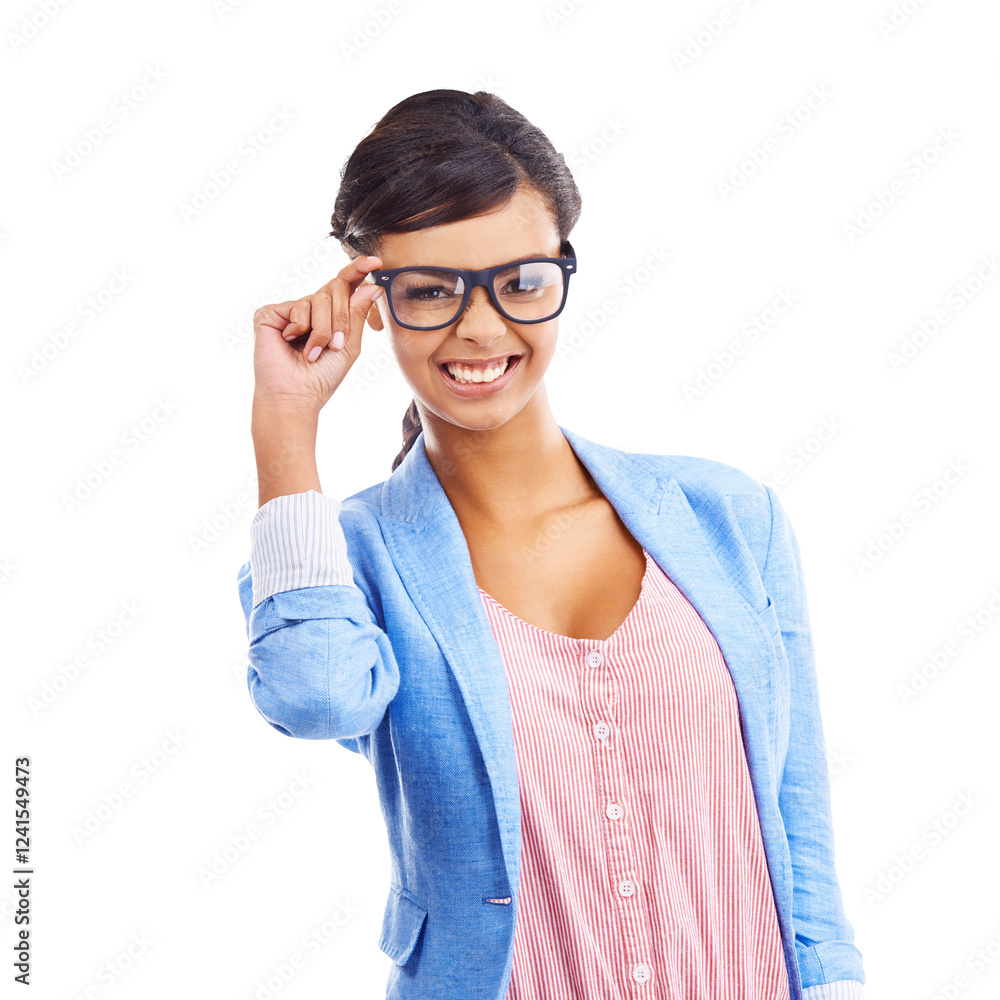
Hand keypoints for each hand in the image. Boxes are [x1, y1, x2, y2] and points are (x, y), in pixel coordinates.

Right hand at [251, 254, 384, 413]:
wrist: (296, 395)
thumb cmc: (322, 376)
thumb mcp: (349, 344)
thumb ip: (357, 314)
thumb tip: (371, 286)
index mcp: (330, 315)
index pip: (344, 285)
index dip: (357, 271)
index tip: (375, 262)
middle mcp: (310, 308)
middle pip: (335, 288)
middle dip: (341, 318)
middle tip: (337, 345)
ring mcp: (290, 309)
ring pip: (318, 298)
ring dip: (323, 329)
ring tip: (313, 352)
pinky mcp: (270, 313)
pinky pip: (298, 306)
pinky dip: (301, 328)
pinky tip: (291, 342)